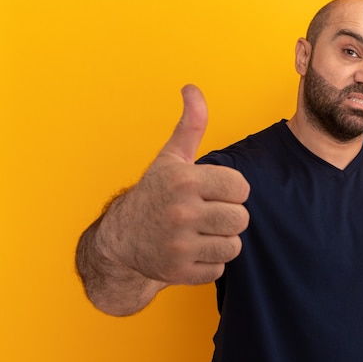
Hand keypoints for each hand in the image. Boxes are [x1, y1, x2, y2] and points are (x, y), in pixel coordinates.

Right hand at [101, 85, 249, 284]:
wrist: (122, 238)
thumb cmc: (155, 193)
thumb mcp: (172, 158)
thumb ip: (190, 125)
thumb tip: (192, 89)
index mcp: (185, 181)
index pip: (241, 188)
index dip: (232, 191)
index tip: (215, 192)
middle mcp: (181, 213)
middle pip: (241, 219)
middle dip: (229, 217)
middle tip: (209, 214)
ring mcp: (179, 245)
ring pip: (233, 246)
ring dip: (222, 240)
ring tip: (202, 233)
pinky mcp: (179, 272)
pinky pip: (219, 268)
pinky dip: (210, 262)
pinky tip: (192, 251)